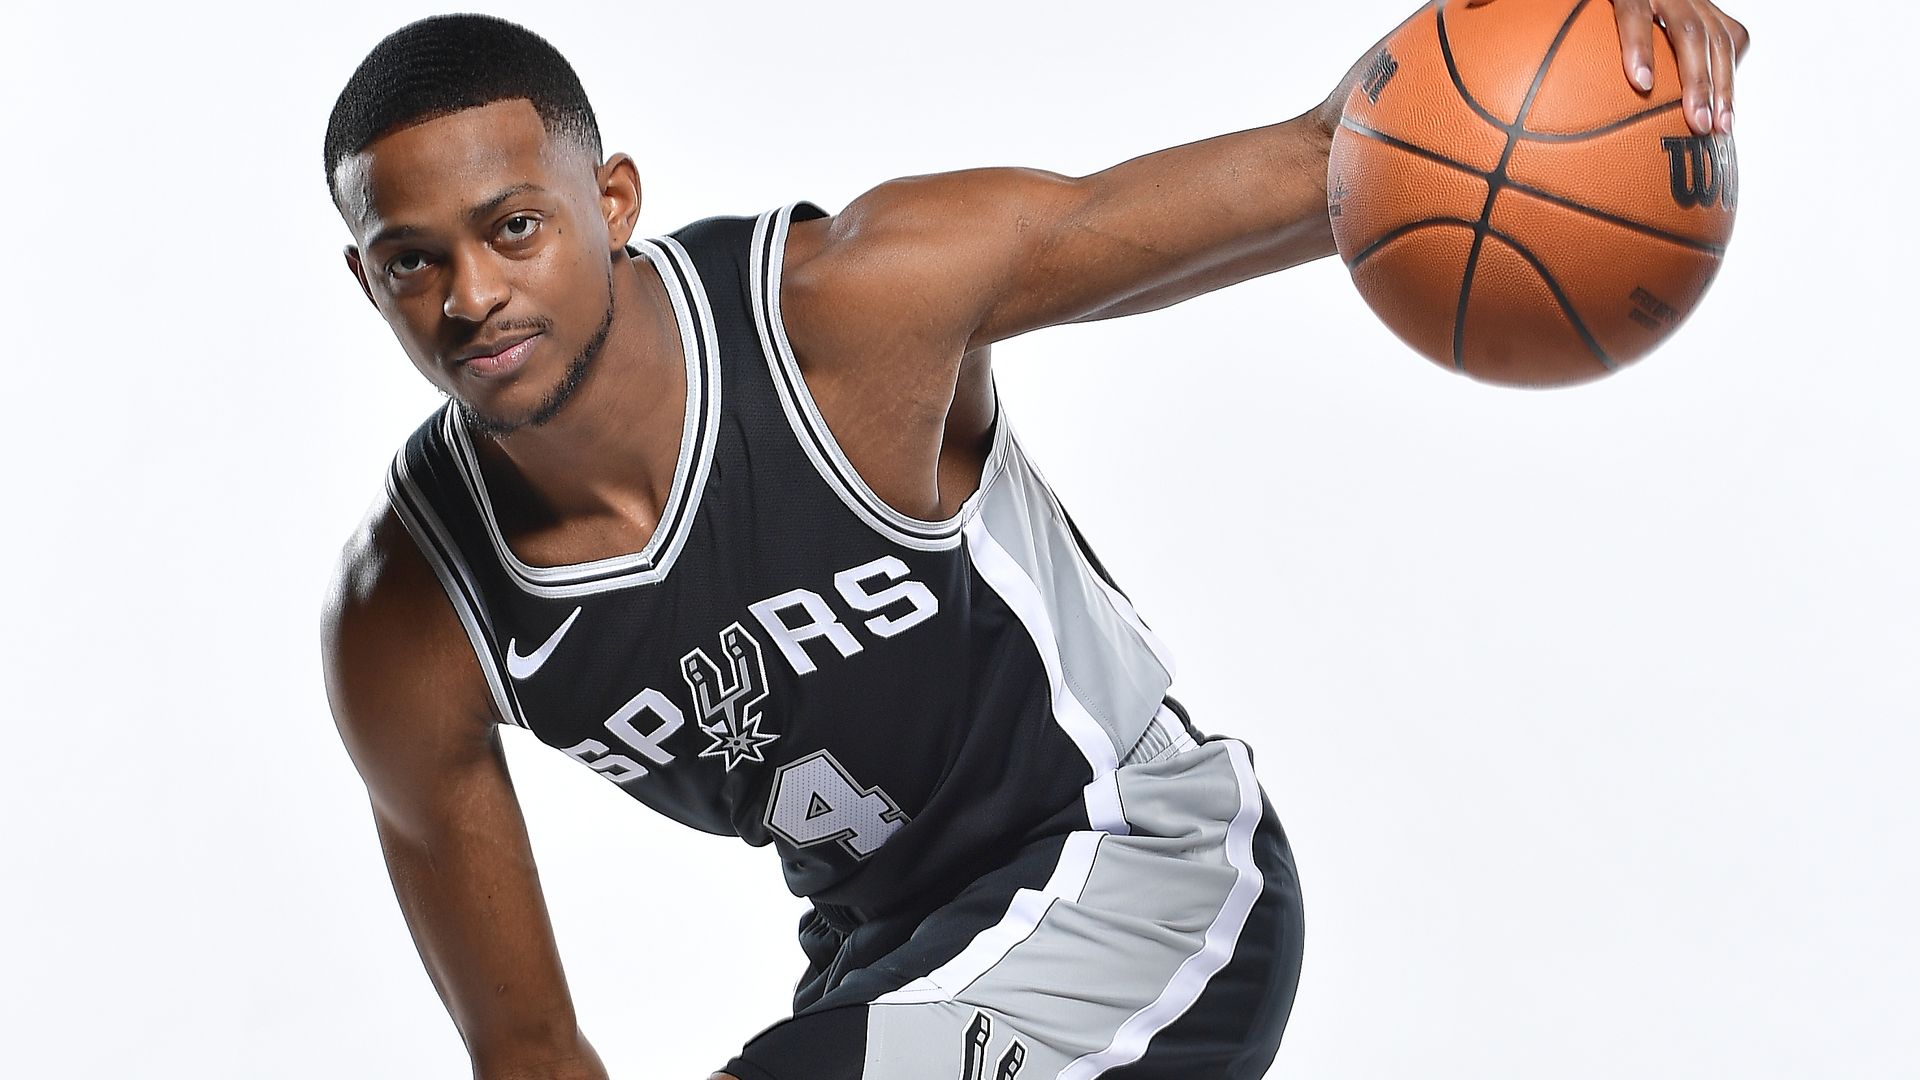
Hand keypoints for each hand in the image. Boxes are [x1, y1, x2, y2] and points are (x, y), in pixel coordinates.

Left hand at [1470, 0, 1750, 134]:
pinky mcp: (1705, 8)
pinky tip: (1726, 118)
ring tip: (1718, 130)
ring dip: (1720, 83)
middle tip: (1696, 124)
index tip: (1640, 84)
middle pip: (1688, 27)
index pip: (1633, 6)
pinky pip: (1725, 36)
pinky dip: (1728, 73)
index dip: (1638, 42)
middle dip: (1697, 77)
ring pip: (1714, 36)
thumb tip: (1465, 5)